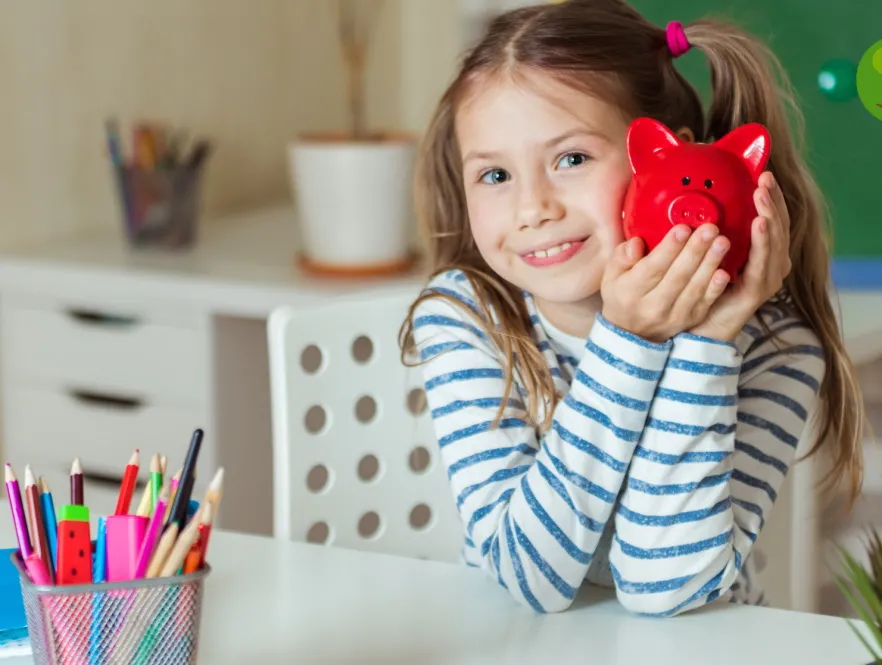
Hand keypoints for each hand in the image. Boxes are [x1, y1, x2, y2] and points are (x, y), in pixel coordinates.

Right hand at [600, 222, 730, 343]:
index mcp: (631, 291)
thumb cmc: (623, 294)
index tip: (683, 228)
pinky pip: (704, 302)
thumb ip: (621, 257)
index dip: (669, 248)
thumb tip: (637, 243)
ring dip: (710, 264)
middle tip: (710, 228)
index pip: (652, 267)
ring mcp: (673, 315)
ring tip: (722, 242)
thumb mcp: (612, 275)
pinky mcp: (689, 320)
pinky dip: (715, 288)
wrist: (632, 332)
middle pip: (677, 275)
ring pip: (694, 287)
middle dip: (695, 250)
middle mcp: (652, 306)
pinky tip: (725, 272)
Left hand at [688, 171, 791, 342]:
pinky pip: (760, 264)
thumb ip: (703, 232)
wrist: (692, 328)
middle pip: (778, 227)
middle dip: (773, 201)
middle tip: (765, 179)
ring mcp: (766, 279)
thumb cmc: (694, 289)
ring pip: (774, 242)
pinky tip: (759, 224)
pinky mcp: (756, 292)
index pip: (771, 219)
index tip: (763, 175)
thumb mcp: (698, 254)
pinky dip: (761, 243)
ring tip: (762, 196)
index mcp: (759, 253)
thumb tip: (696, 204)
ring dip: (770, 216)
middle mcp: (768, 264)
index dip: (771, 198)